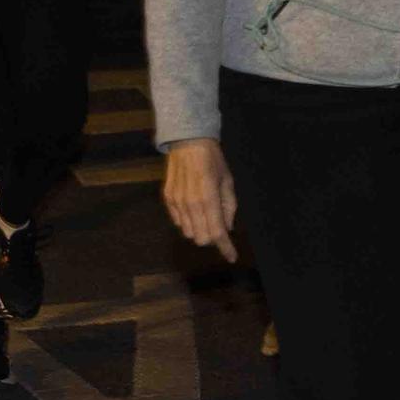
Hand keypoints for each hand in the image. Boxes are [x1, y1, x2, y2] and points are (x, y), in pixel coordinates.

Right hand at [162, 138, 237, 262]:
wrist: (187, 142)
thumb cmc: (213, 160)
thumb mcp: (227, 181)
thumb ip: (229, 206)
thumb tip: (227, 227)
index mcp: (209, 199)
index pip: (217, 232)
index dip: (225, 247)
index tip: (232, 257)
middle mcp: (191, 204)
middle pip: (201, 238)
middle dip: (213, 237)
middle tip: (219, 226)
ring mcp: (176, 203)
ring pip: (188, 232)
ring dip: (199, 230)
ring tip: (206, 215)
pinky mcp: (168, 199)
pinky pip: (178, 222)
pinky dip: (188, 222)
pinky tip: (194, 209)